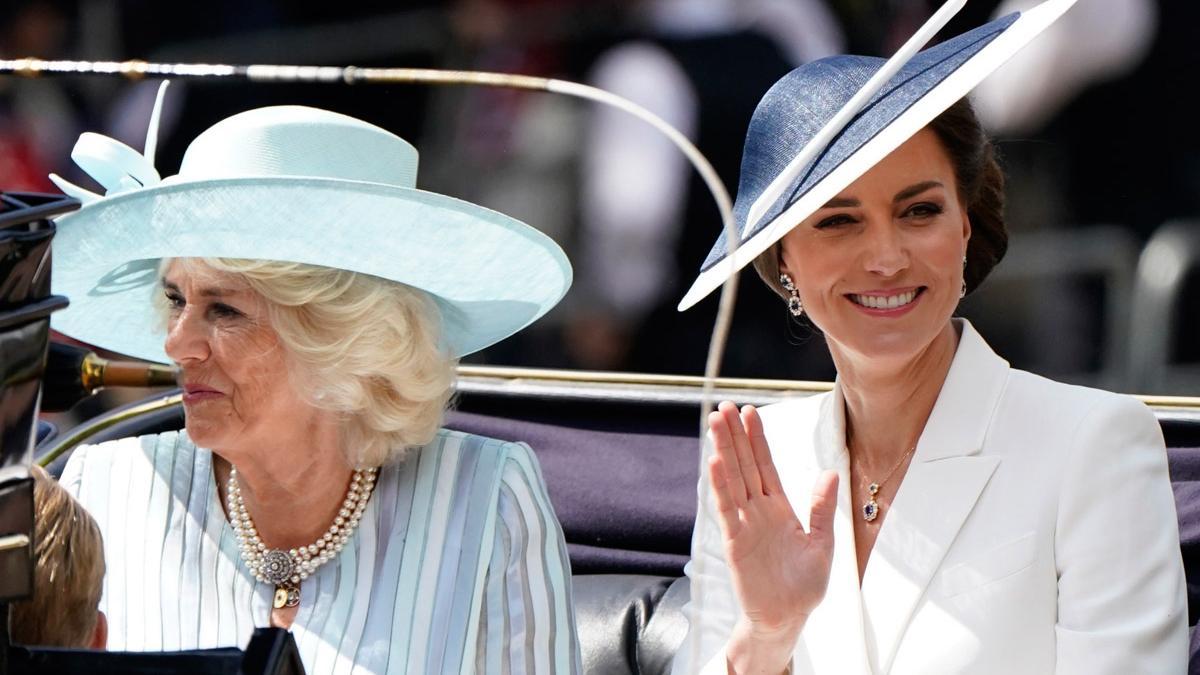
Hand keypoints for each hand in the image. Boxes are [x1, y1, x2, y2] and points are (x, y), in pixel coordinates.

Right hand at [708, 401, 837, 663]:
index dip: (757, 439)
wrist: (788, 619)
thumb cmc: (804, 586)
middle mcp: (758, 511)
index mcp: (779, 509)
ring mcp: (744, 524)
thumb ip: (822, 509)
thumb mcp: (822, 544)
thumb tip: (829, 473)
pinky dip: (721, 484)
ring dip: (724, 450)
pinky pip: (727, 508)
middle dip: (735, 435)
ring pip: (733, 479)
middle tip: (724, 406)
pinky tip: (715, 461)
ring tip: (715, 422)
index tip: (750, 412)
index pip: (766, 465)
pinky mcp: (735, 542)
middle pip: (744, 465)